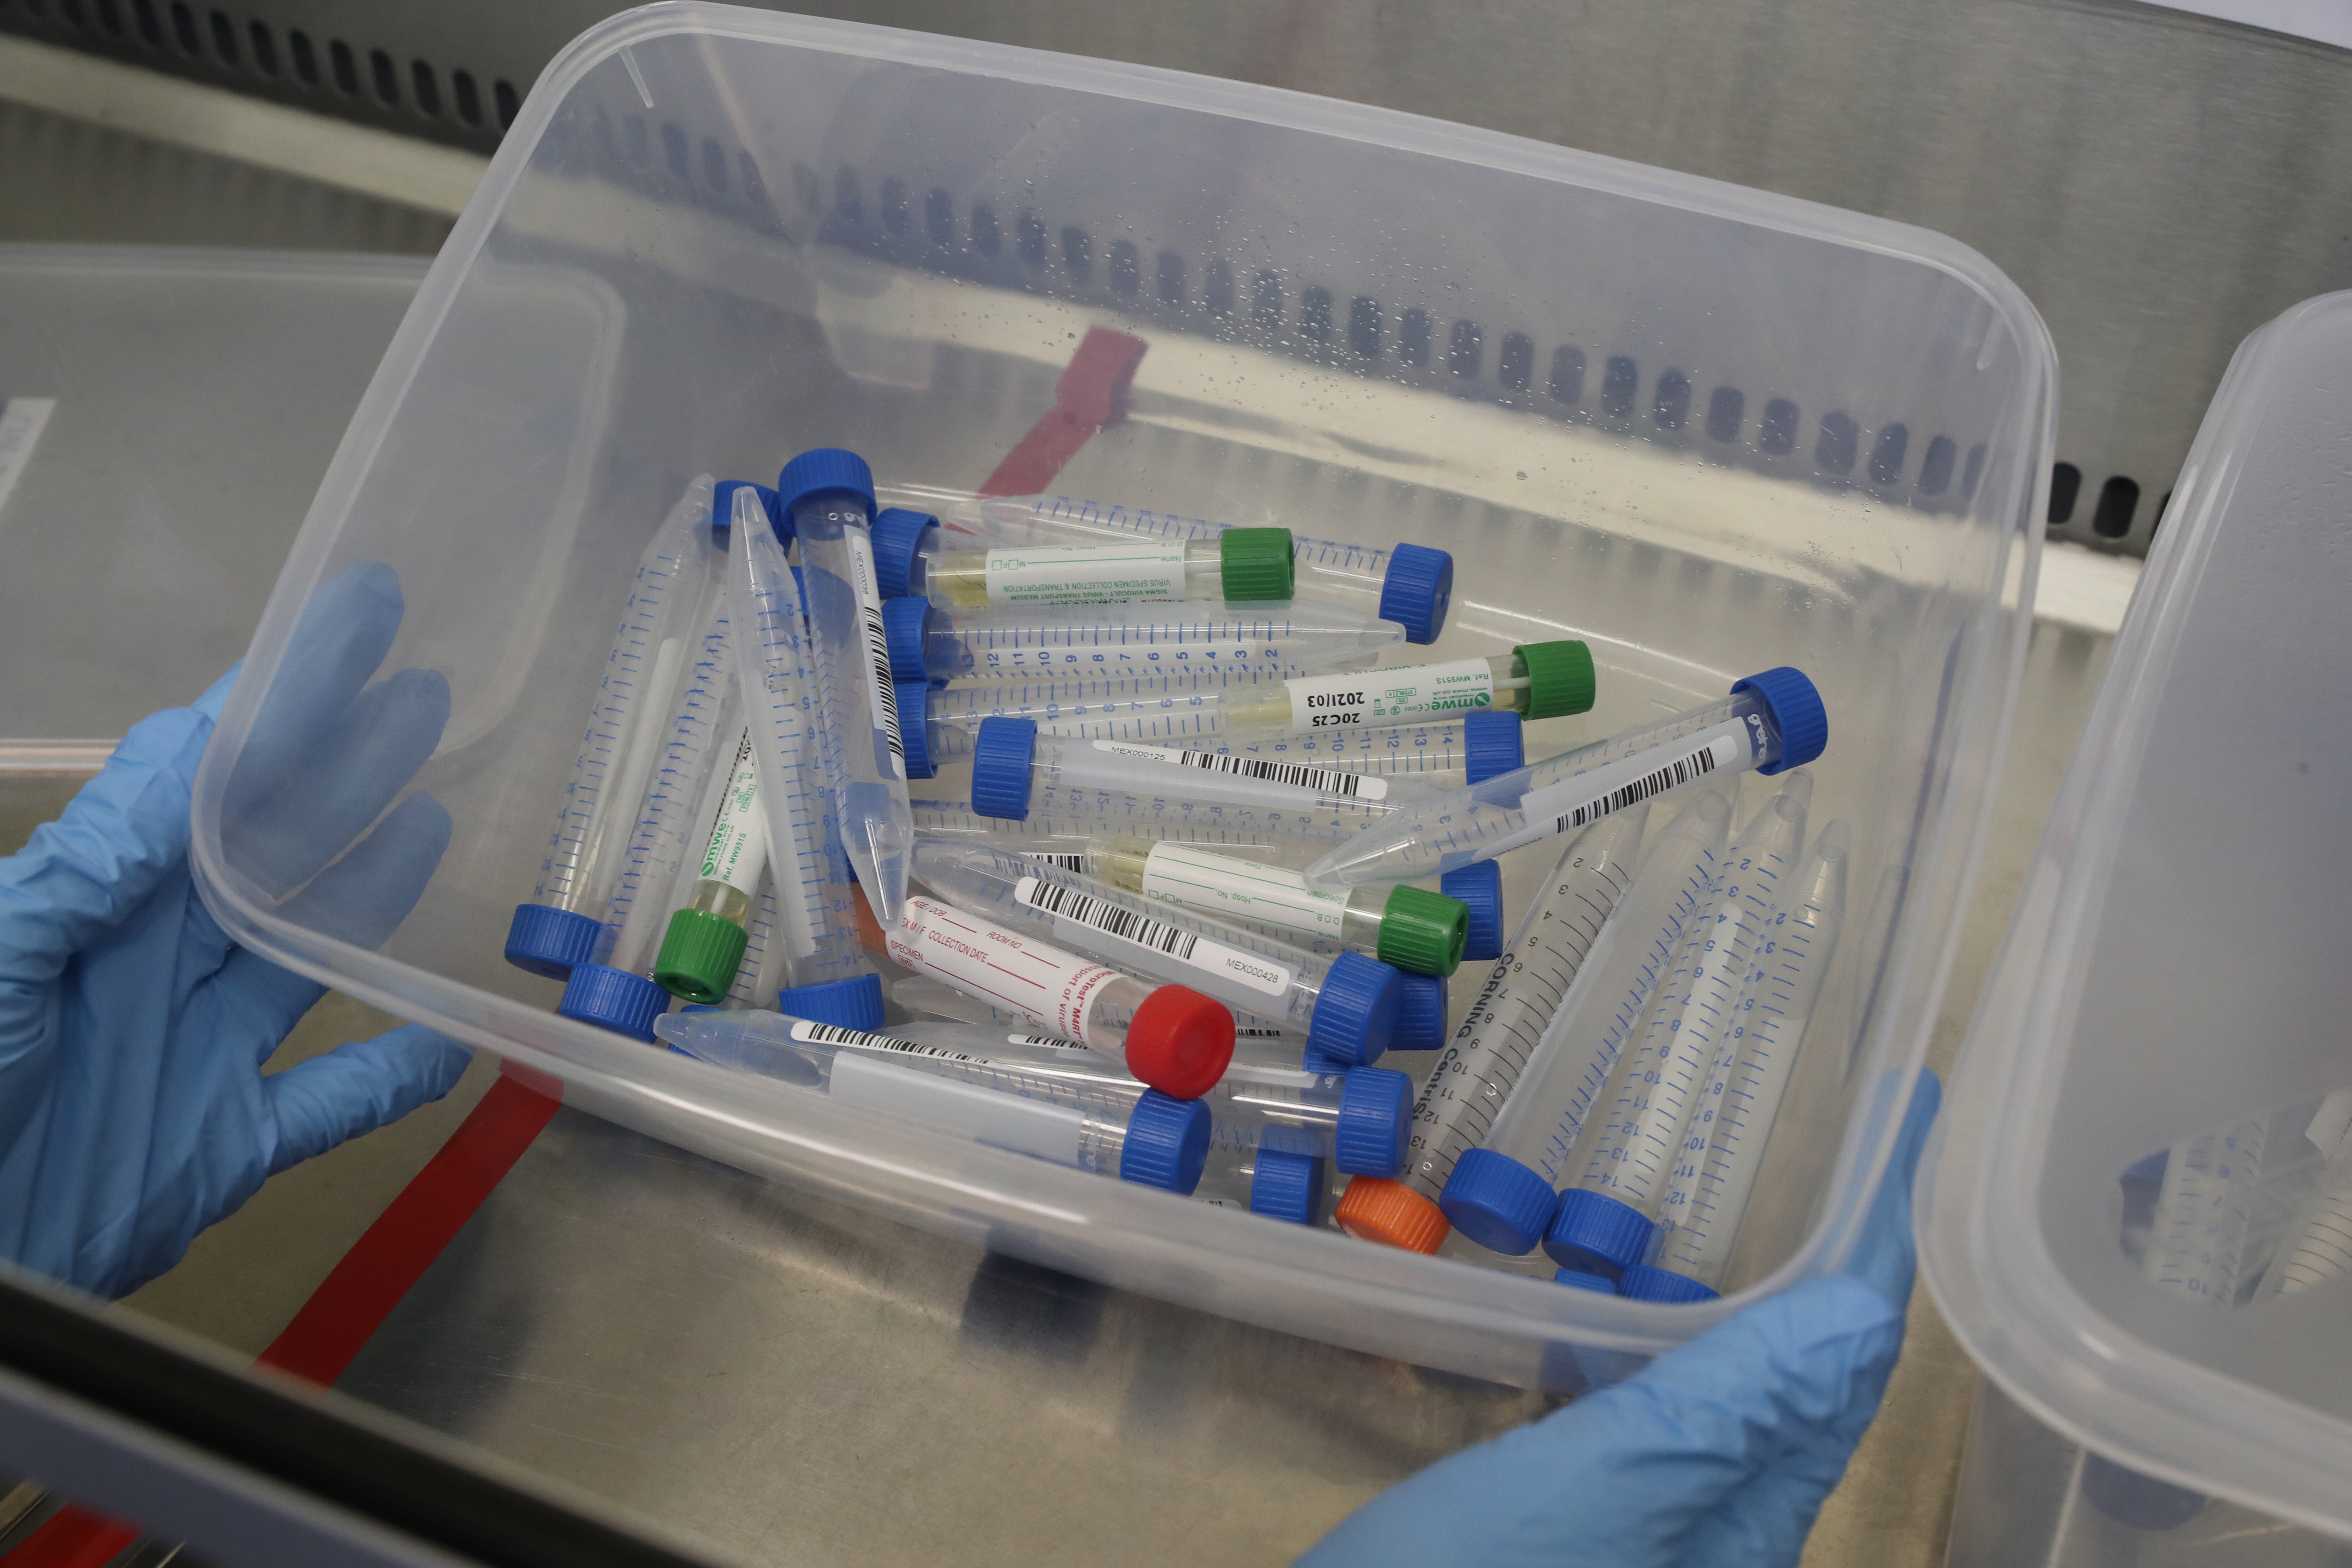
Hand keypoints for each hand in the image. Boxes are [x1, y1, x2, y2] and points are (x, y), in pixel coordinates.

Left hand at [0, 563, 471, 1300]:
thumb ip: (86, 869)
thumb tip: (194, 766)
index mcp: (87, 906)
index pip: (194, 778)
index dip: (271, 699)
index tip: (340, 626)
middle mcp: (147, 964)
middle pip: (266, 851)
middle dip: (341, 770)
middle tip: (420, 697)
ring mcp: (192, 1057)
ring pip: (305, 954)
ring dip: (374, 888)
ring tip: (440, 816)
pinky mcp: (224, 1151)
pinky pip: (329, 1104)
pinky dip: (395, 1072)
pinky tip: (456, 1033)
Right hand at [1298, 1071, 1940, 1567]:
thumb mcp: (1596, 1494)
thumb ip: (1722, 1409)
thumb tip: (1858, 1311)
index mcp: (1747, 1524)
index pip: (1849, 1358)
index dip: (1883, 1234)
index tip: (1910, 1113)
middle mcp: (1718, 1532)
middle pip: (1814, 1376)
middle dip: (1845, 1256)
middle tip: (1855, 1139)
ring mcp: (1650, 1532)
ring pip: (1743, 1396)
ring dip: (1773, 1295)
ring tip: (1780, 1202)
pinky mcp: (1581, 1529)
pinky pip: (1666, 1418)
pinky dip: (1678, 1342)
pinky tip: (1632, 1312)